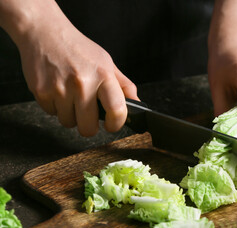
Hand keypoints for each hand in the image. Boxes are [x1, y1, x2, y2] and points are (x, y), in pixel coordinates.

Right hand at [5, 1, 138, 136]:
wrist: (44, 32)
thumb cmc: (78, 49)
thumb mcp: (106, 62)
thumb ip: (124, 86)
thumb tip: (136, 105)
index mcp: (103, 75)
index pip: (117, 111)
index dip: (116, 124)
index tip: (113, 124)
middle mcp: (82, 83)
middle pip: (88, 128)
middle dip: (89, 125)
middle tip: (88, 113)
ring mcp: (60, 89)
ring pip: (68, 123)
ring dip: (70, 114)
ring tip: (70, 95)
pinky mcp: (41, 92)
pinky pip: (52, 114)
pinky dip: (55, 106)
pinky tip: (57, 89)